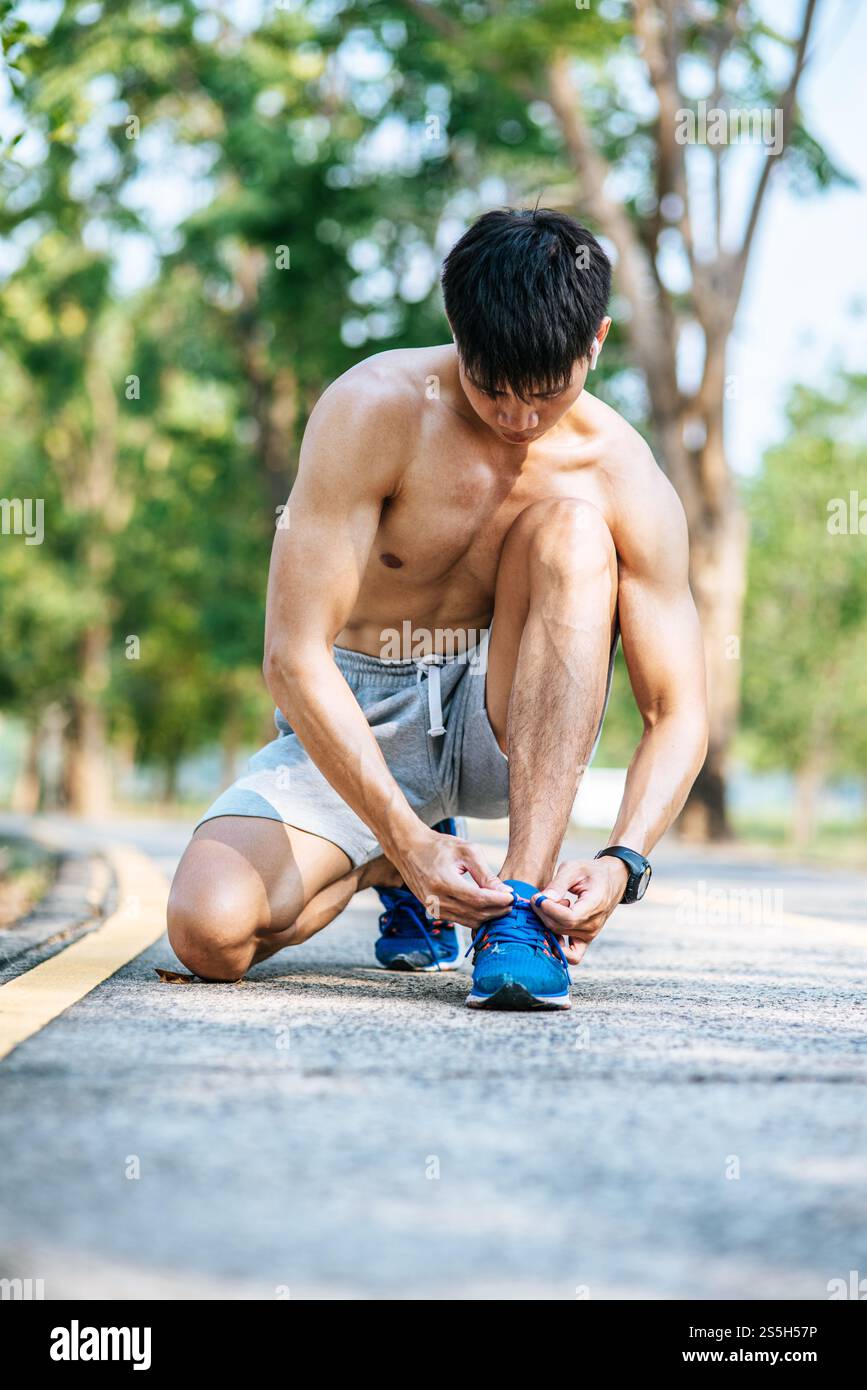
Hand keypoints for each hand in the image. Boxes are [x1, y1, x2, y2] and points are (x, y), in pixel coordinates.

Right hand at [394, 828, 512, 929]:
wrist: (409, 848)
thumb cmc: (439, 846)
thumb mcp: (466, 852)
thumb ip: (486, 874)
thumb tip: (505, 892)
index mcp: (443, 883)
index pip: (478, 900)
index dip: (498, 901)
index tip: (513, 896)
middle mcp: (436, 900)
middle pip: (475, 914)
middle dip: (497, 910)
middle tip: (512, 902)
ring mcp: (433, 909)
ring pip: (469, 921)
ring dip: (488, 916)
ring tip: (503, 905)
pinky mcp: (434, 912)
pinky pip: (460, 920)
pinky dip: (476, 916)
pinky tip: (487, 908)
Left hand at [531, 856, 628, 964]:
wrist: (611, 881)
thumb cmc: (591, 872)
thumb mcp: (574, 868)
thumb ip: (558, 883)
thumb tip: (543, 899)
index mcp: (595, 904)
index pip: (568, 918)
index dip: (548, 909)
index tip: (537, 897)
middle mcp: (593, 925)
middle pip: (558, 927)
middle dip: (542, 912)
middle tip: (537, 897)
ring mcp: (589, 935)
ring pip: (558, 937)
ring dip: (547, 922)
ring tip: (553, 906)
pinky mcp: (585, 940)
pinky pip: (572, 956)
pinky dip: (557, 948)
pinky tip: (548, 929)